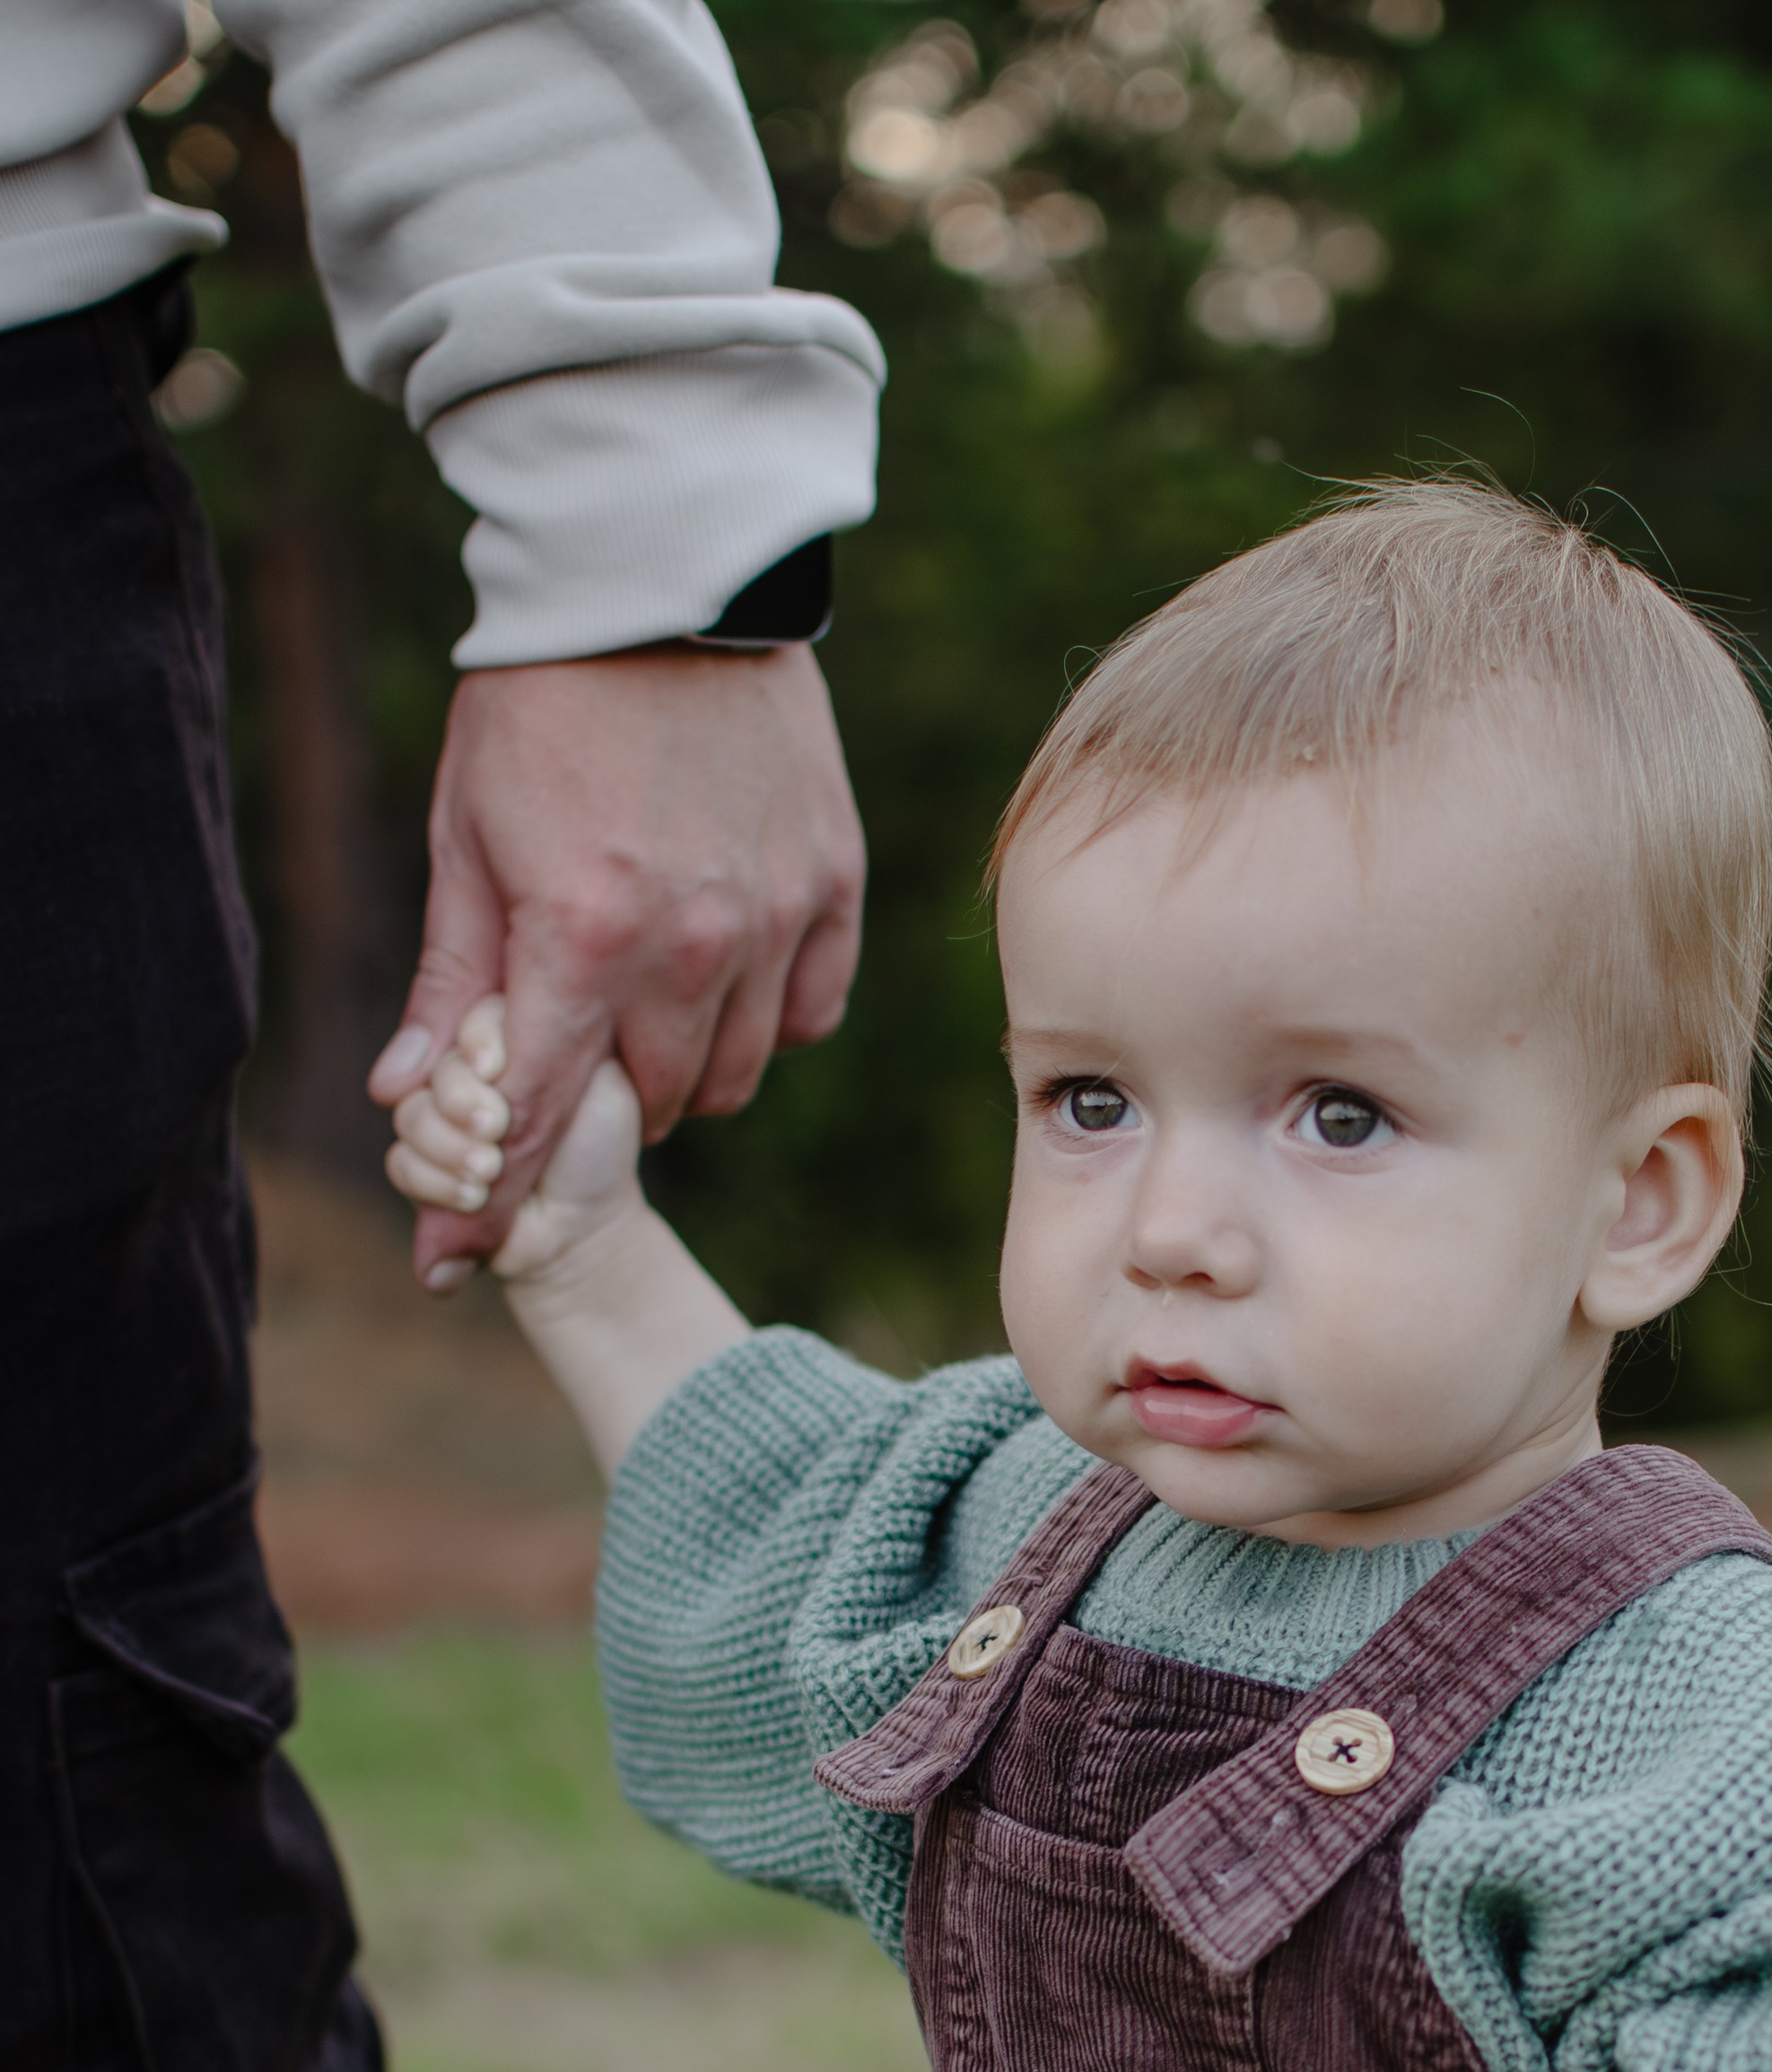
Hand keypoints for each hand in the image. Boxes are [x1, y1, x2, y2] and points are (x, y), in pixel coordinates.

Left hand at [367, 644, 863, 1290]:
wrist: (662, 576)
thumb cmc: (539, 707)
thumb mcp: (466, 837)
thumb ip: (451, 979)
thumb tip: (404, 1100)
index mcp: (581, 937)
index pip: (532, 1118)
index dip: (485, 1203)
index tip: (452, 1262)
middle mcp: (693, 947)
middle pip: (644, 1110)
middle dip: (593, 1104)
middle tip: (569, 1056)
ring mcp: (776, 919)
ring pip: (728, 1074)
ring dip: (678, 1067)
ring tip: (644, 1005)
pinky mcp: (833, 885)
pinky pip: (807, 1014)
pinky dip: (765, 1017)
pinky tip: (724, 972)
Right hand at [386, 999, 645, 1290]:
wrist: (587, 1225)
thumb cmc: (601, 1146)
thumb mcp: (595, 1081)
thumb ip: (544, 1041)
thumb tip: (482, 1038)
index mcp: (512, 1035)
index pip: (472, 1014)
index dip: (475, 1039)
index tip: (493, 1067)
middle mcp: (469, 1073)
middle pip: (433, 1064)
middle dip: (460, 1099)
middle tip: (496, 1128)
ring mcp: (441, 1118)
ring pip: (409, 1113)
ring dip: (449, 1147)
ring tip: (490, 1172)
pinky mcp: (425, 1166)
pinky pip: (401, 1162)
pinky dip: (434, 1182)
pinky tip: (474, 1197)